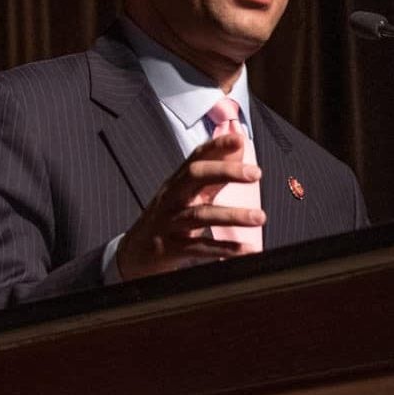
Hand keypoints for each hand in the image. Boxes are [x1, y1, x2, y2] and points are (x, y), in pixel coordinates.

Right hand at [115, 132, 265, 279]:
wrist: (134, 255)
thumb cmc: (167, 220)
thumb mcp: (186, 195)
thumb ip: (213, 174)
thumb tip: (238, 147)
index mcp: (177, 183)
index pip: (196, 157)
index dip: (217, 146)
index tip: (239, 139)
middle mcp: (171, 198)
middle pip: (195, 177)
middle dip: (226, 171)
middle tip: (255, 173)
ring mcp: (169, 223)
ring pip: (200, 215)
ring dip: (233, 215)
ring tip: (260, 217)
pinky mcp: (170, 249)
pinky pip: (199, 248)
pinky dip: (223, 249)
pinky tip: (245, 250)